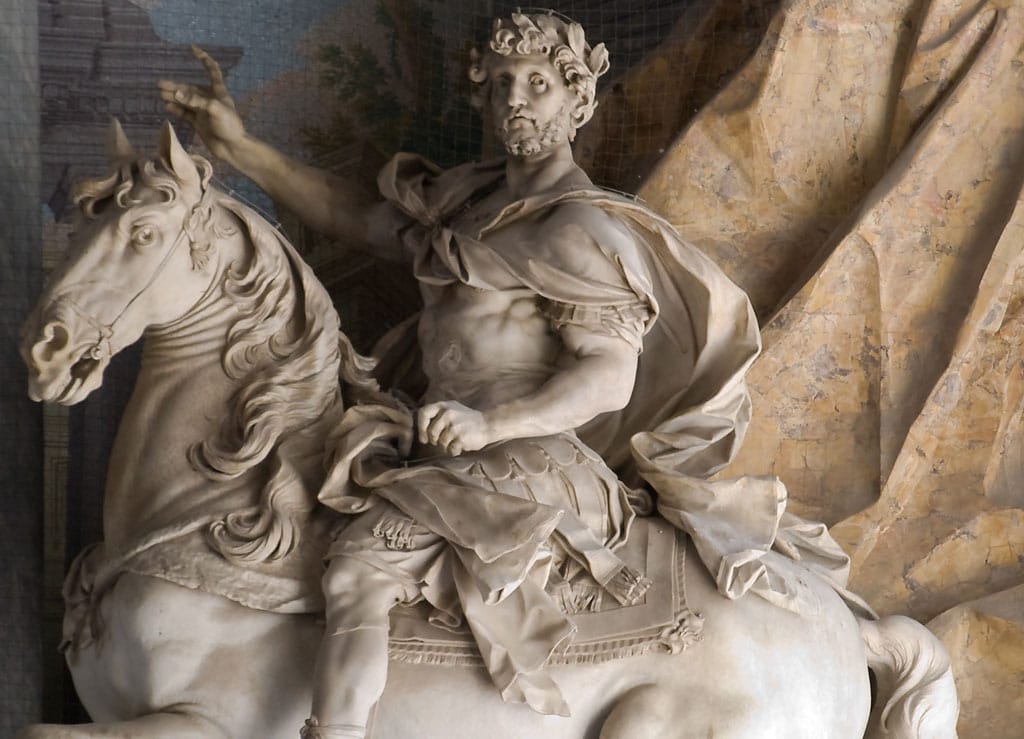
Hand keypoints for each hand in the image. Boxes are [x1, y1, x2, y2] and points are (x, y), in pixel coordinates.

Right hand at [157, 46, 245, 163]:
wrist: (232, 148)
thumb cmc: (229, 126)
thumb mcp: (215, 110)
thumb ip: (196, 100)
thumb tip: (177, 93)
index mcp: (218, 92)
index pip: (212, 70)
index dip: (203, 59)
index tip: (192, 48)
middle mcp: (210, 99)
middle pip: (191, 89)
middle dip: (176, 86)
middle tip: (160, 84)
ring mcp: (203, 112)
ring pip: (186, 101)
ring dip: (174, 97)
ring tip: (160, 93)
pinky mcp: (199, 123)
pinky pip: (185, 113)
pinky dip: (177, 109)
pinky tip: (167, 106)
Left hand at [417, 401, 494, 456]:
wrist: (488, 425)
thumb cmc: (468, 419)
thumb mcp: (453, 409)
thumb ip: (438, 414)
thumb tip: (421, 427)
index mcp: (444, 406)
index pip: (423, 413)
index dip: (421, 427)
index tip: (424, 437)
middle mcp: (447, 414)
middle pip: (431, 432)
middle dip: (435, 440)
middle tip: (444, 441)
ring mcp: (454, 426)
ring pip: (441, 442)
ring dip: (447, 446)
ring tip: (456, 441)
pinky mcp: (460, 437)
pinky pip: (450, 449)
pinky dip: (454, 451)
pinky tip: (461, 446)